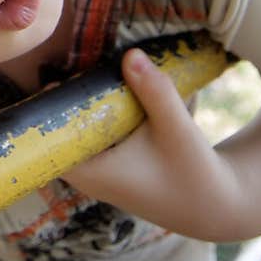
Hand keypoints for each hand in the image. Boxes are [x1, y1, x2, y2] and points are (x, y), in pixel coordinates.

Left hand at [64, 48, 241, 238]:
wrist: (216, 206)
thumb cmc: (195, 172)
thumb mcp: (177, 129)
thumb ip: (154, 91)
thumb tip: (130, 54)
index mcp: (95, 175)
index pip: (47, 145)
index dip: (45, 113)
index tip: (57, 83)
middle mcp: (90, 180)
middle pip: (57, 137)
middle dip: (63, 106)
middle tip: (74, 75)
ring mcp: (99, 178)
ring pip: (74, 139)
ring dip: (79, 113)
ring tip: (89, 82)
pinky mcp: (111, 173)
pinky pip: (89, 142)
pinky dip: (94, 122)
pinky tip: (108, 99)